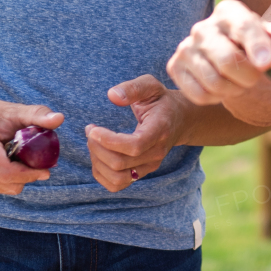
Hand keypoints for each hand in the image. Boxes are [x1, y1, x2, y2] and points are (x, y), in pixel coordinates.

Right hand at [0, 97, 63, 194]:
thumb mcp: (14, 110)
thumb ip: (37, 114)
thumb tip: (60, 118)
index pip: (6, 173)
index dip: (29, 175)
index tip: (47, 170)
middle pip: (8, 184)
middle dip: (27, 176)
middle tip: (37, 160)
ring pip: (5, 189)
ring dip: (19, 178)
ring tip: (20, 158)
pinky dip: (9, 180)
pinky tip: (9, 162)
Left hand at [86, 75, 178, 191]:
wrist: (180, 120)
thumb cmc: (161, 101)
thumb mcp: (151, 86)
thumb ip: (133, 88)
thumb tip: (112, 95)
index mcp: (160, 130)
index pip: (135, 145)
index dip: (109, 141)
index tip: (93, 129)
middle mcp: (156, 153)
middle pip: (120, 163)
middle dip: (97, 148)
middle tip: (90, 131)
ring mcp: (150, 166)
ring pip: (117, 178)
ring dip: (97, 162)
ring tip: (93, 143)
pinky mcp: (142, 173)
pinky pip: (116, 185)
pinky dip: (101, 173)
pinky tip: (98, 155)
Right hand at [166, 0, 270, 124]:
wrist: (236, 56)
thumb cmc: (260, 48)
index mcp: (231, 12)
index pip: (244, 26)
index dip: (256, 46)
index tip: (266, 65)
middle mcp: (204, 26)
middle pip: (226, 58)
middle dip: (247, 77)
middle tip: (256, 80)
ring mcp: (187, 47)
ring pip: (213, 81)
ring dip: (234, 90)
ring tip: (241, 83)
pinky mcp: (175, 67)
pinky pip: (198, 94)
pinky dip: (216, 98)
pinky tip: (223, 87)